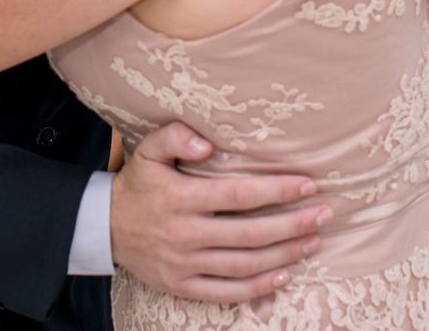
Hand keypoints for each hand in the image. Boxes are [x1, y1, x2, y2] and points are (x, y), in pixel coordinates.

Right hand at [110, 121, 328, 304]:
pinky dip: (258, 287)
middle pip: (251, 233)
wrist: (103, 227)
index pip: (239, 195)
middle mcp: (186, 234)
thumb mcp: (147, 150)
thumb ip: (175, 136)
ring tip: (313, 241)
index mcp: (181, 198)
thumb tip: (207, 141)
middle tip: (325, 214)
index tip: (308, 184)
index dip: (277, 190)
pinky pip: (227, 292)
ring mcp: (185, 264)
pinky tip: (284, 274)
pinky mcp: (182, 286)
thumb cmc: (137, 184)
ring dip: (284, 255)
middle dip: (293, 224)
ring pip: (245, 265)